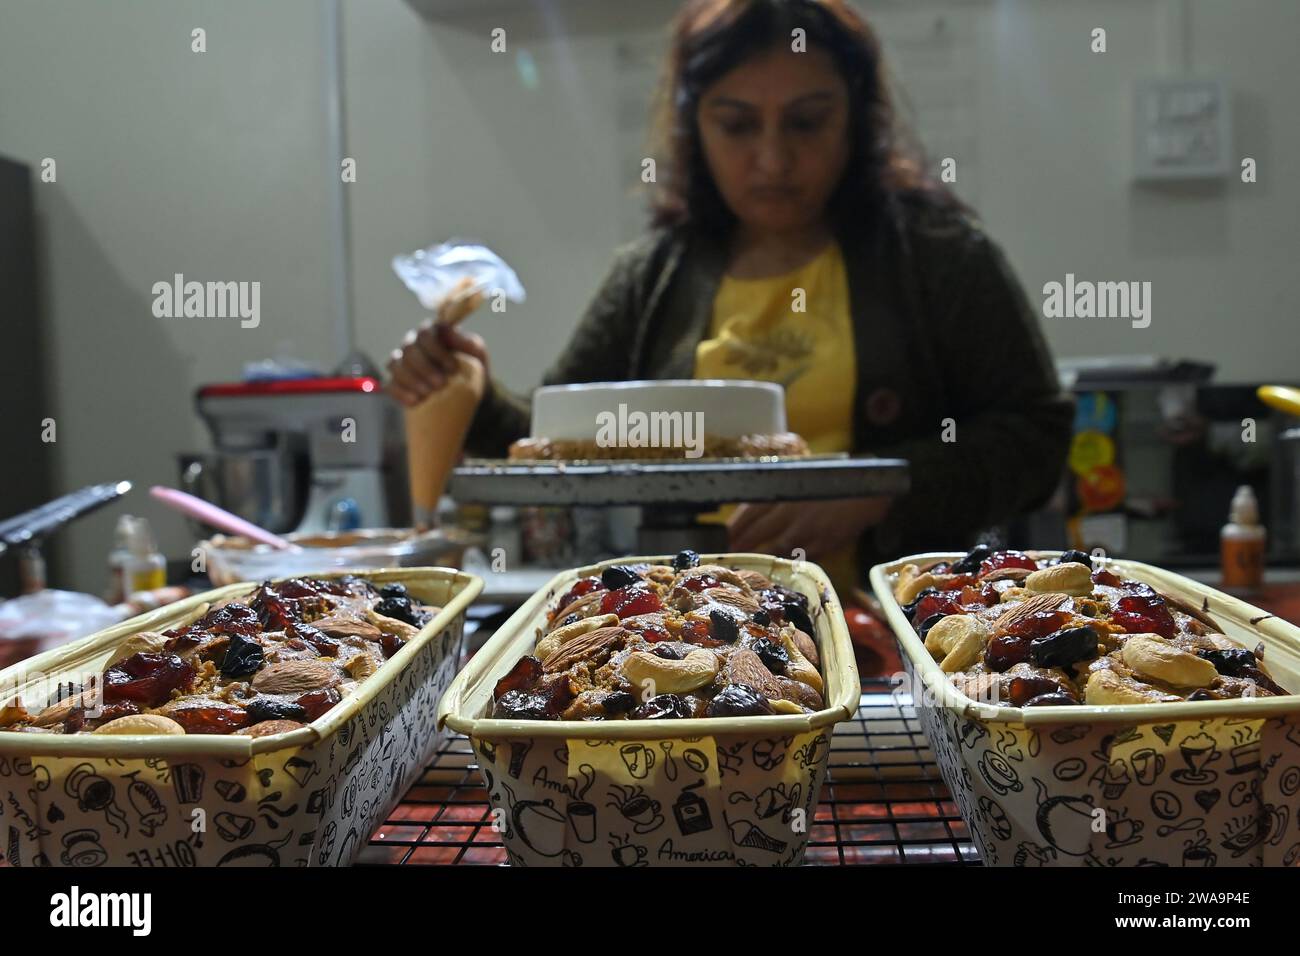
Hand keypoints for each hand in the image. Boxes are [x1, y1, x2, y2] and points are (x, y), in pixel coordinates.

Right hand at [387, 278, 489, 406]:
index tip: (453, 368)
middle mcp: (412, 344)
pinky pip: (389, 384)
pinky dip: (400, 393)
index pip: (425, 334)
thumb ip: (467, 342)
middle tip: (440, 384)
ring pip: (395, 365)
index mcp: (431, 333)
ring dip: (411, 380)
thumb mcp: (477, 355)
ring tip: (427, 394)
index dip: (437, 350)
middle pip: (409, 350)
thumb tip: (451, 331)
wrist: (466, 396)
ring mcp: (401, 363)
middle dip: (424, 367)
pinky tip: (414, 402)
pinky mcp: (395, 382)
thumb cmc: (472, 370)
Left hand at [727, 497, 892, 559]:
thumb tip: (748, 515)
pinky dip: (784, 564)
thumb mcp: (799, 480)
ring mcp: (806, 529)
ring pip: (773, 548)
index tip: (721, 537)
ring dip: (757, 558)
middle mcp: (791, 510)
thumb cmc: (829, 484)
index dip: (733, 526)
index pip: (749, 510)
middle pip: (756, 532)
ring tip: (744, 566)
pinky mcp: (821, 544)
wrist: (866, 492)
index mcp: (784, 491)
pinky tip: (775, 570)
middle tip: (726, 556)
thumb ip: (777, 496)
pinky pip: (797, 557)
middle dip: (739, 546)